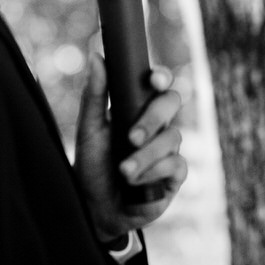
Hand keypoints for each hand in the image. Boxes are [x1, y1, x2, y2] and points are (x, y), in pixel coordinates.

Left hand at [74, 53, 187, 243]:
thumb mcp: (89, 130)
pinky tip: (136, 184)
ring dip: (145, 156)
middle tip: (130, 137)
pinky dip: (153, 173)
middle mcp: (157, 125)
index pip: (158, 84)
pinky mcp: (175, 175)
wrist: (94, 209)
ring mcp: (169, 149)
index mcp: (138, 108)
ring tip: (123, 171)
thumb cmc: (92, 166)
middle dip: (153, 119)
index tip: (154, 80)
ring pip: (172, 138)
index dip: (162, 77)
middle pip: (172, 103)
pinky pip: (176, 165)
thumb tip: (96, 55)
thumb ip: (95, 94)